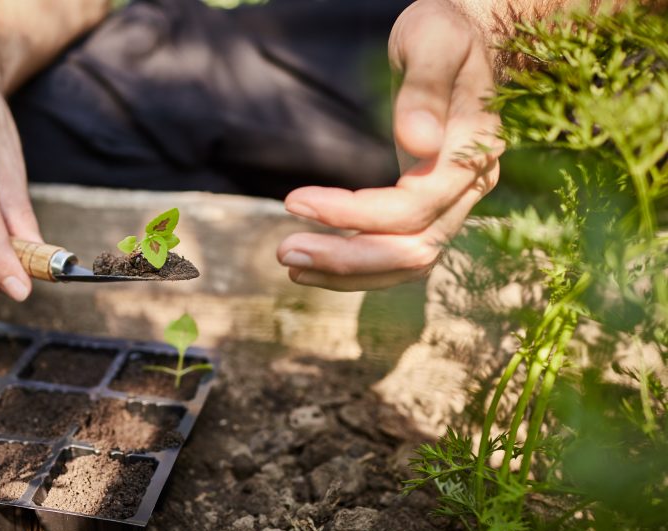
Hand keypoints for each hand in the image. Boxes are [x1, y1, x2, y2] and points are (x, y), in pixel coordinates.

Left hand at [277, 0, 501, 290]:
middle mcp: (470, 187)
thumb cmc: (445, 32)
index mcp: (471, 152)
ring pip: (407, 262)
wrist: (465, 37)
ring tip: (292, 265)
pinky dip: (360, 266)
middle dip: (347, 259)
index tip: (295, 201)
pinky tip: (317, 263)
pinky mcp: (432, 207)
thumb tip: (419, 143)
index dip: (353, 213)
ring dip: (348, 273)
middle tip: (285, 253)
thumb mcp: (432, 39)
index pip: (412, 207)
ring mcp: (454, 202)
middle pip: (413, 249)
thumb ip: (425, 89)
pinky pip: (400, 252)